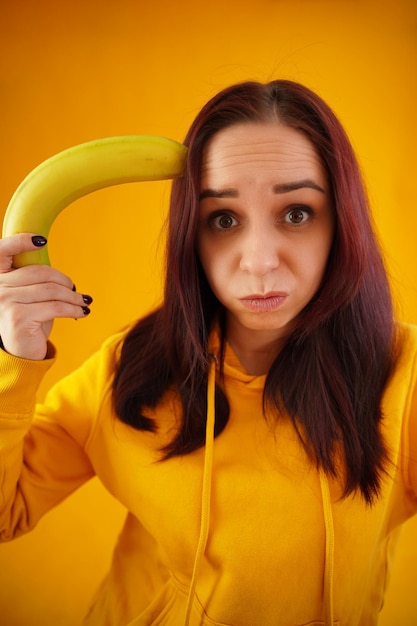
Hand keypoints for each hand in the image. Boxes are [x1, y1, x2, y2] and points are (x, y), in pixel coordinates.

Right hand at [0, 233, 91, 359]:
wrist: (21, 352)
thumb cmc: (29, 320)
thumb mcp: (29, 296)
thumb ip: (35, 280)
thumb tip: (62, 275)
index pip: (3, 251)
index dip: (21, 241)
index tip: (41, 240)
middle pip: (40, 273)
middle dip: (64, 281)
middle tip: (76, 290)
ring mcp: (5, 302)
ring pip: (51, 291)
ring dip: (73, 297)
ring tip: (84, 302)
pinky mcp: (19, 317)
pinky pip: (55, 307)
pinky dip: (73, 309)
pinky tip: (82, 312)